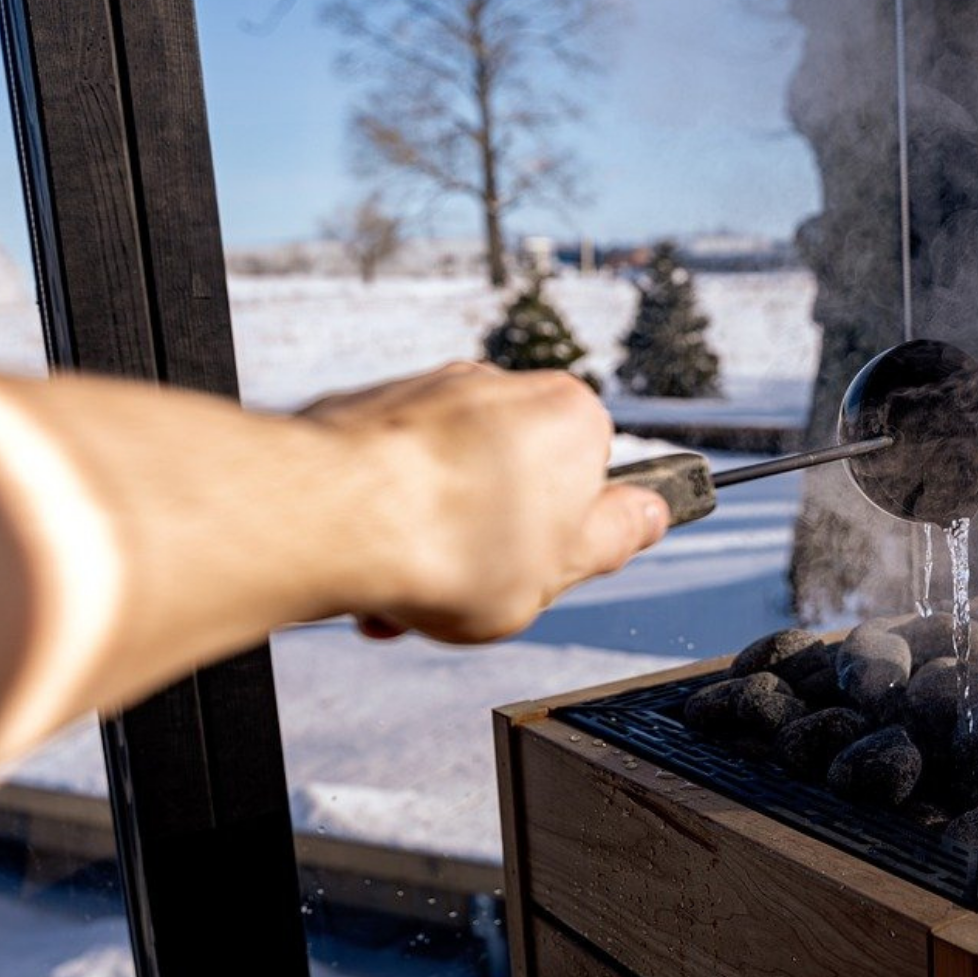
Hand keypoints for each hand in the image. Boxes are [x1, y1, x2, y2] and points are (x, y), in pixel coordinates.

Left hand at [301, 362, 669, 642]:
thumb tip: (648, 516)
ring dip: (438, 538)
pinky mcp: (369, 407)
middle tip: (476, 589)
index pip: (594, 479)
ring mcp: (431, 391)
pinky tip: (374, 565)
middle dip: (494, 541)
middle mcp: (503, 386)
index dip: (568, 539)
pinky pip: (396, 472)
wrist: (329, 517)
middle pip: (518, 479)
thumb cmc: (449, 544)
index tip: (544, 569)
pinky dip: (389, 517)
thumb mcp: (567, 569)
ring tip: (413, 591)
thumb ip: (617, 537)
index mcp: (572, 417)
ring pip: (453, 480)